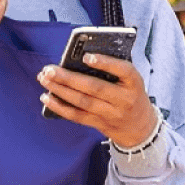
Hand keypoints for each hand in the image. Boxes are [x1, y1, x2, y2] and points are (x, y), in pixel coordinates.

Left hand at [38, 54, 157, 147]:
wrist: (141, 128)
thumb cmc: (131, 95)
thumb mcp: (131, 81)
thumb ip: (113, 69)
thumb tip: (80, 59)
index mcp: (134, 83)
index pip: (123, 71)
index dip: (105, 63)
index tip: (86, 57)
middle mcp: (123, 99)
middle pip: (94, 88)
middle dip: (68, 78)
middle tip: (49, 69)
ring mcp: (111, 114)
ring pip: (82, 102)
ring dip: (60, 90)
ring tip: (44, 79)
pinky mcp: (100, 124)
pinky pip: (77, 116)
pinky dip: (60, 107)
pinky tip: (47, 98)